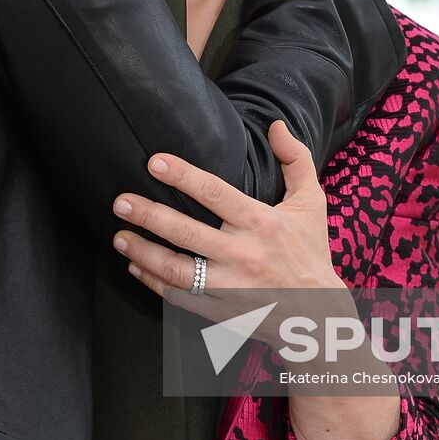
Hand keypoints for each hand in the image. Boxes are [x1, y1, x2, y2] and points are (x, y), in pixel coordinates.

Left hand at [113, 121, 343, 305]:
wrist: (319, 314)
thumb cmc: (310, 251)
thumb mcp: (312, 203)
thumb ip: (296, 160)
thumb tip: (276, 125)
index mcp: (261, 223)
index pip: (215, 193)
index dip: (182, 176)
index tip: (154, 162)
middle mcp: (244, 254)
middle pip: (187, 232)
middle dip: (149, 215)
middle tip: (120, 201)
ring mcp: (231, 286)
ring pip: (176, 269)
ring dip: (143, 252)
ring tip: (119, 236)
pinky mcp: (222, 310)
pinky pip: (180, 296)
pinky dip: (153, 282)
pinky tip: (135, 265)